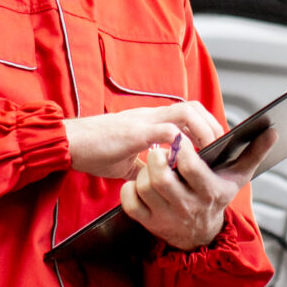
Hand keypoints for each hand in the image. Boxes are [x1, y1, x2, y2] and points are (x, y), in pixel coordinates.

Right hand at [64, 101, 222, 178]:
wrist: (67, 144)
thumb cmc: (92, 150)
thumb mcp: (124, 160)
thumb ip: (142, 165)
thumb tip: (155, 179)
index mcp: (148, 120)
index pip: (184, 111)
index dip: (203, 123)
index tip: (214, 142)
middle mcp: (149, 115)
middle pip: (191, 106)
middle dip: (210, 124)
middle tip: (219, 145)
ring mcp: (143, 121)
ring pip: (185, 113)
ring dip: (202, 130)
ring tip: (208, 150)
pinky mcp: (135, 133)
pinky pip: (167, 131)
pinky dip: (181, 143)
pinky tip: (186, 158)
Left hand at [121, 128, 273, 250]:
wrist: (202, 234)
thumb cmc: (217, 197)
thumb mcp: (238, 177)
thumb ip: (254, 153)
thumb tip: (271, 131)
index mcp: (209, 191)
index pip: (191, 168)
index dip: (182, 151)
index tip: (180, 140)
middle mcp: (187, 206)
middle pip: (162, 179)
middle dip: (158, 159)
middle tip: (160, 150)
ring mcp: (166, 216)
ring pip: (145, 188)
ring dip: (144, 172)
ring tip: (152, 165)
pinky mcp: (149, 223)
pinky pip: (130, 204)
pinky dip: (129, 190)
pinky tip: (139, 182)